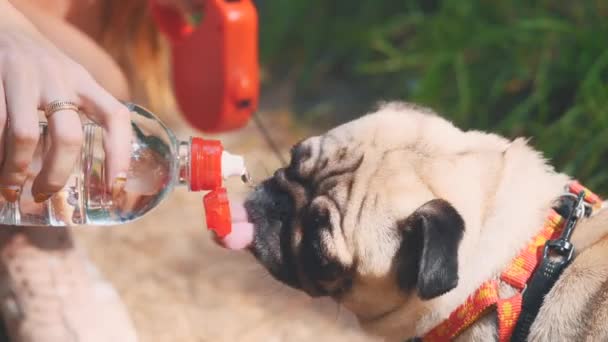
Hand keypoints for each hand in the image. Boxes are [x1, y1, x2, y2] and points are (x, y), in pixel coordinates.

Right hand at [0, 4, 130, 202]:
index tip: (115, 186)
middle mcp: (58, 78)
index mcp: (84, 81)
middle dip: (57, 174)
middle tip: (45, 194)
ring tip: (11, 187)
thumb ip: (81, 112)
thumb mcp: (70, 80)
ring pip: (24, 135)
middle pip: (68, 137)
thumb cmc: (41, 68)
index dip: (121, 153)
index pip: (114, 116)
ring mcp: (23, 78)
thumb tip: (94, 170)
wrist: (3, 28)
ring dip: (16, 169)